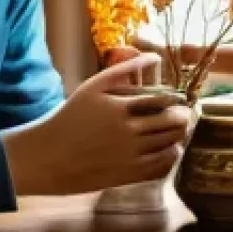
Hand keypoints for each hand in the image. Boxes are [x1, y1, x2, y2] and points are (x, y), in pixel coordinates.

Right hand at [1, 53, 190, 196]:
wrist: (50, 156)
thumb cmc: (71, 117)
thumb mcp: (93, 87)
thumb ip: (124, 70)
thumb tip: (154, 56)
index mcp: (120, 108)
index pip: (163, 100)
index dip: (176, 98)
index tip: (177, 98)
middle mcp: (128, 132)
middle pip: (172, 122)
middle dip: (182, 116)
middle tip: (182, 113)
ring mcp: (130, 156)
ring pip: (171, 144)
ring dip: (178, 135)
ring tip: (175, 129)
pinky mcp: (129, 175)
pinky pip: (162, 167)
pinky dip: (170, 156)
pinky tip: (166, 148)